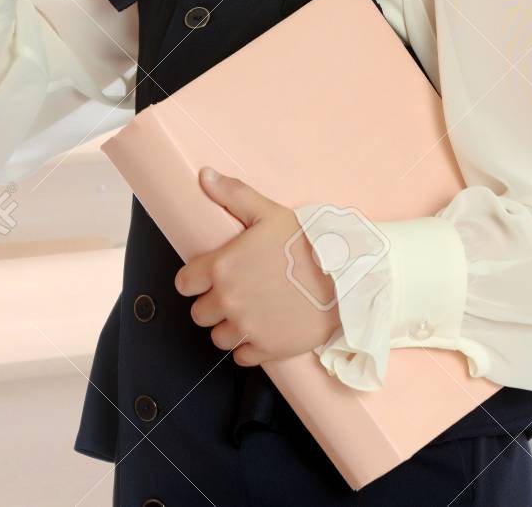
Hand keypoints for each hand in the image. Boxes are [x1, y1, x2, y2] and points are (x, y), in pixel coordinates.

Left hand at [175, 167, 342, 366]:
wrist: (346, 276)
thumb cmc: (308, 242)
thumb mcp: (270, 213)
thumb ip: (233, 195)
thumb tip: (204, 175)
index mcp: (223, 266)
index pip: (185, 283)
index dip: (197, 279)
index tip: (212, 277)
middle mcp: (228, 300)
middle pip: (200, 313)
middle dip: (215, 304)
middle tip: (241, 292)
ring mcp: (247, 327)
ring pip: (219, 337)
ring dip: (231, 327)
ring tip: (254, 311)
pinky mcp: (266, 349)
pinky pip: (242, 356)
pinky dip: (251, 346)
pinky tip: (267, 328)